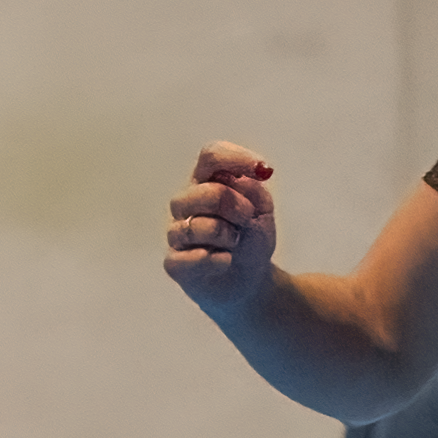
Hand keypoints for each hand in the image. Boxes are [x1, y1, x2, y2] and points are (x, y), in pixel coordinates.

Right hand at [165, 142, 278, 309]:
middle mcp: (187, 204)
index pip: (211, 156)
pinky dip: (214, 260)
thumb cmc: (251, 239)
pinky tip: (225, 261)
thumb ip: (252, 188)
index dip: (236, 158)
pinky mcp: (175, 263)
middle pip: (207, 192)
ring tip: (235, 243)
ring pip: (197, 226)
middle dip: (237, 206)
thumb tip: (253, 173)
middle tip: (248, 219)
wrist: (251, 281)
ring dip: (227, 235)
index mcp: (206, 183)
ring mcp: (178, 233)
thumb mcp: (261, 209)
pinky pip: (188, 258)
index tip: (263, 171)